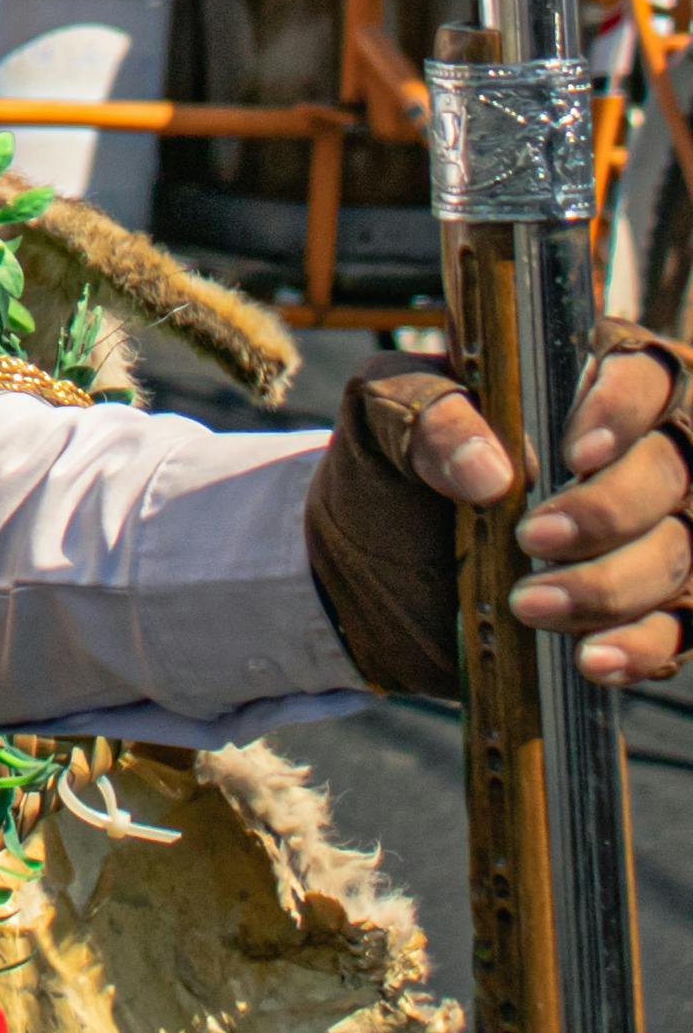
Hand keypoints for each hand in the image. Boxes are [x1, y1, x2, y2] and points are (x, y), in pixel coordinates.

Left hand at [398, 341, 692, 681]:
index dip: (624, 410)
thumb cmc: (390, 469)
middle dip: (607, 511)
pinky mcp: (643, 608)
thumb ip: (428, 414)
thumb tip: (489, 470)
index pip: (645, 375)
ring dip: (609, 586)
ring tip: (529, 605)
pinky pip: (674, 630)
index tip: (575, 454)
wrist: (369, 570)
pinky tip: (589, 658)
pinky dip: (636, 646)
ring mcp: (647, 535)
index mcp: (577, 383)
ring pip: (676, 554)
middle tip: (530, 538)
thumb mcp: (384, 415)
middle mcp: (631, 455)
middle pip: (671, 471)